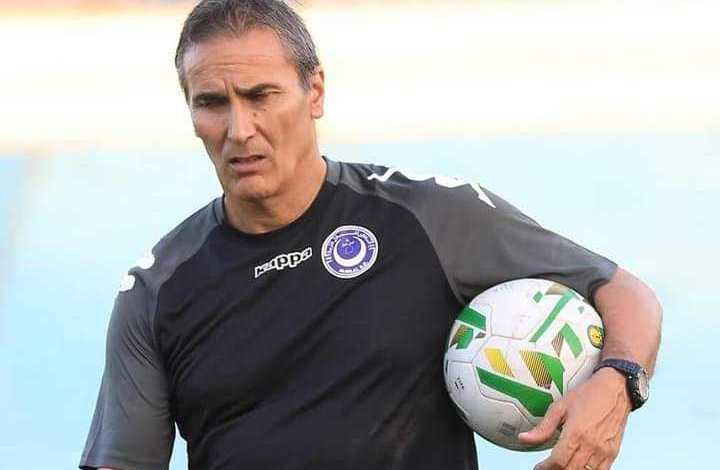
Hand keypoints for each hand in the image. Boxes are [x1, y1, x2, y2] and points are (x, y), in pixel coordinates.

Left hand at [517, 367, 631, 469]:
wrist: (615, 390)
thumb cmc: (588, 395)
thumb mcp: (560, 407)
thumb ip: (543, 428)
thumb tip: (524, 438)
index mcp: (576, 433)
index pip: (558, 461)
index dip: (545, 468)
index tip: (538, 467)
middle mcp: (591, 445)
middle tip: (547, 467)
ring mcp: (604, 451)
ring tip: (560, 467)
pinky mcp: (612, 453)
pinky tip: (577, 466)